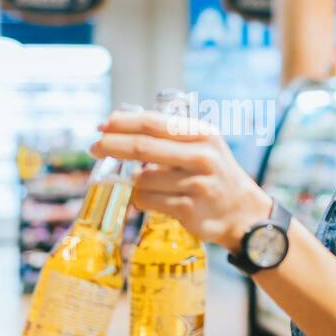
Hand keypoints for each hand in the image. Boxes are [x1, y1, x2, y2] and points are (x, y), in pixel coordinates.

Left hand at [90, 109, 271, 251]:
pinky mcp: (188, 209)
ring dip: (132, 180)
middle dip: (112, 146)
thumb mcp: (202, 145)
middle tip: (94, 148)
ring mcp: (196, 185)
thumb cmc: (213, 174)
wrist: (242, 212)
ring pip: (142, 179)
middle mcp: (202, 157)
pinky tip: (148, 197)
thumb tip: (119, 125)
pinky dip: (139, 199)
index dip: (122, 123)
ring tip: (143, 181)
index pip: (153, 123)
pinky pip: (147, 200)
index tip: (102, 125)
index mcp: (202, 134)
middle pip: (143, 147)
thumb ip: (169, 134)